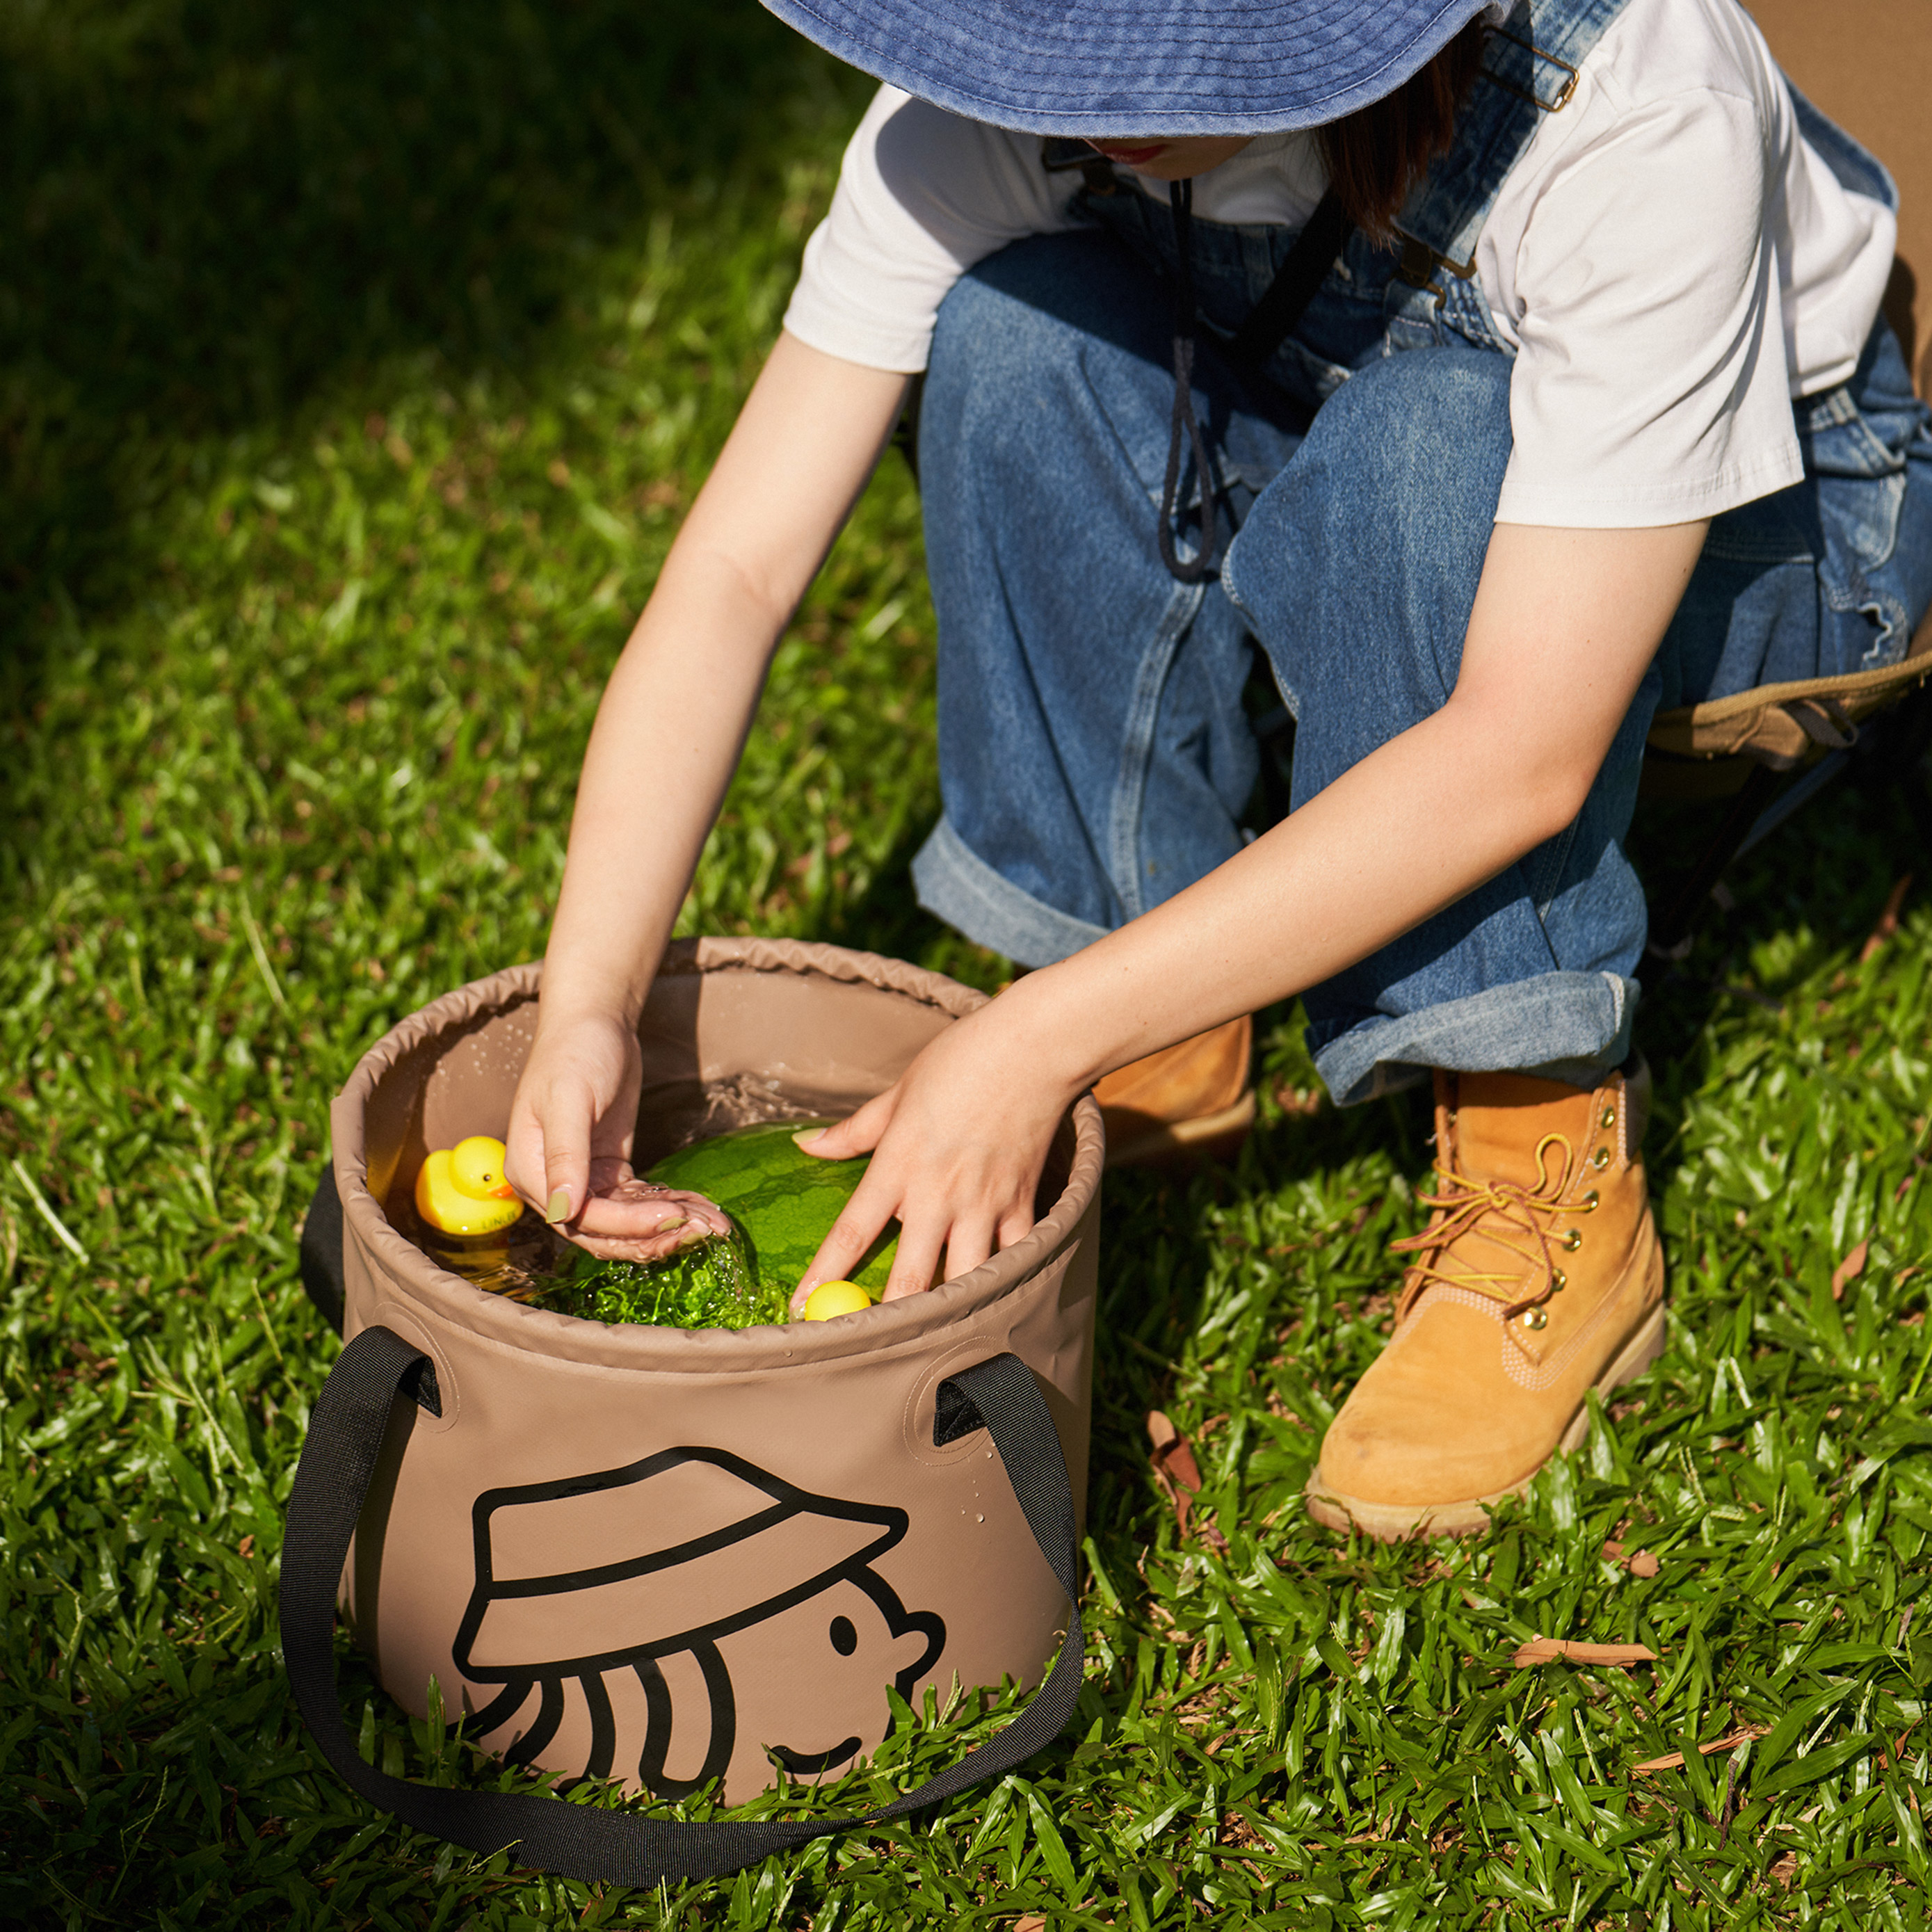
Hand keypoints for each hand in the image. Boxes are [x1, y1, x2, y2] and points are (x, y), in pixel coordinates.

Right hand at [506, 1006, 728, 1261]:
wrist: (594, 1023)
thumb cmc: (574, 1052)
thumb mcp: (569, 1099)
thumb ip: (565, 1156)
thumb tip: (563, 1212)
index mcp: (531, 1173)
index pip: (580, 1220)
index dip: (627, 1226)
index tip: (673, 1218)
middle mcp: (553, 1186)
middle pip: (604, 1232)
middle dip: (654, 1235)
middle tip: (703, 1230)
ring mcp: (583, 1180)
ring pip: (626, 1223)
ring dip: (669, 1226)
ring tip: (713, 1223)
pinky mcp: (610, 1171)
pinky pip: (640, 1201)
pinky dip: (670, 1206)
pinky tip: (702, 1207)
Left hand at [788, 999, 1079, 1312]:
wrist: (1033, 1049)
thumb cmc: (960, 1062)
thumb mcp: (898, 1093)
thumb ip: (854, 1130)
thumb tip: (807, 1145)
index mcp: (898, 1164)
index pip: (851, 1232)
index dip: (823, 1276)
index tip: (799, 1308)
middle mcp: (938, 1194)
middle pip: (908, 1277)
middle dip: (886, 1320)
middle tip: (863, 1350)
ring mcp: (984, 1204)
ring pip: (963, 1280)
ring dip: (945, 1313)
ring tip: (928, 1341)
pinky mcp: (1022, 1204)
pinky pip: (1011, 1258)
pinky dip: (999, 1282)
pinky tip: (989, 1305)